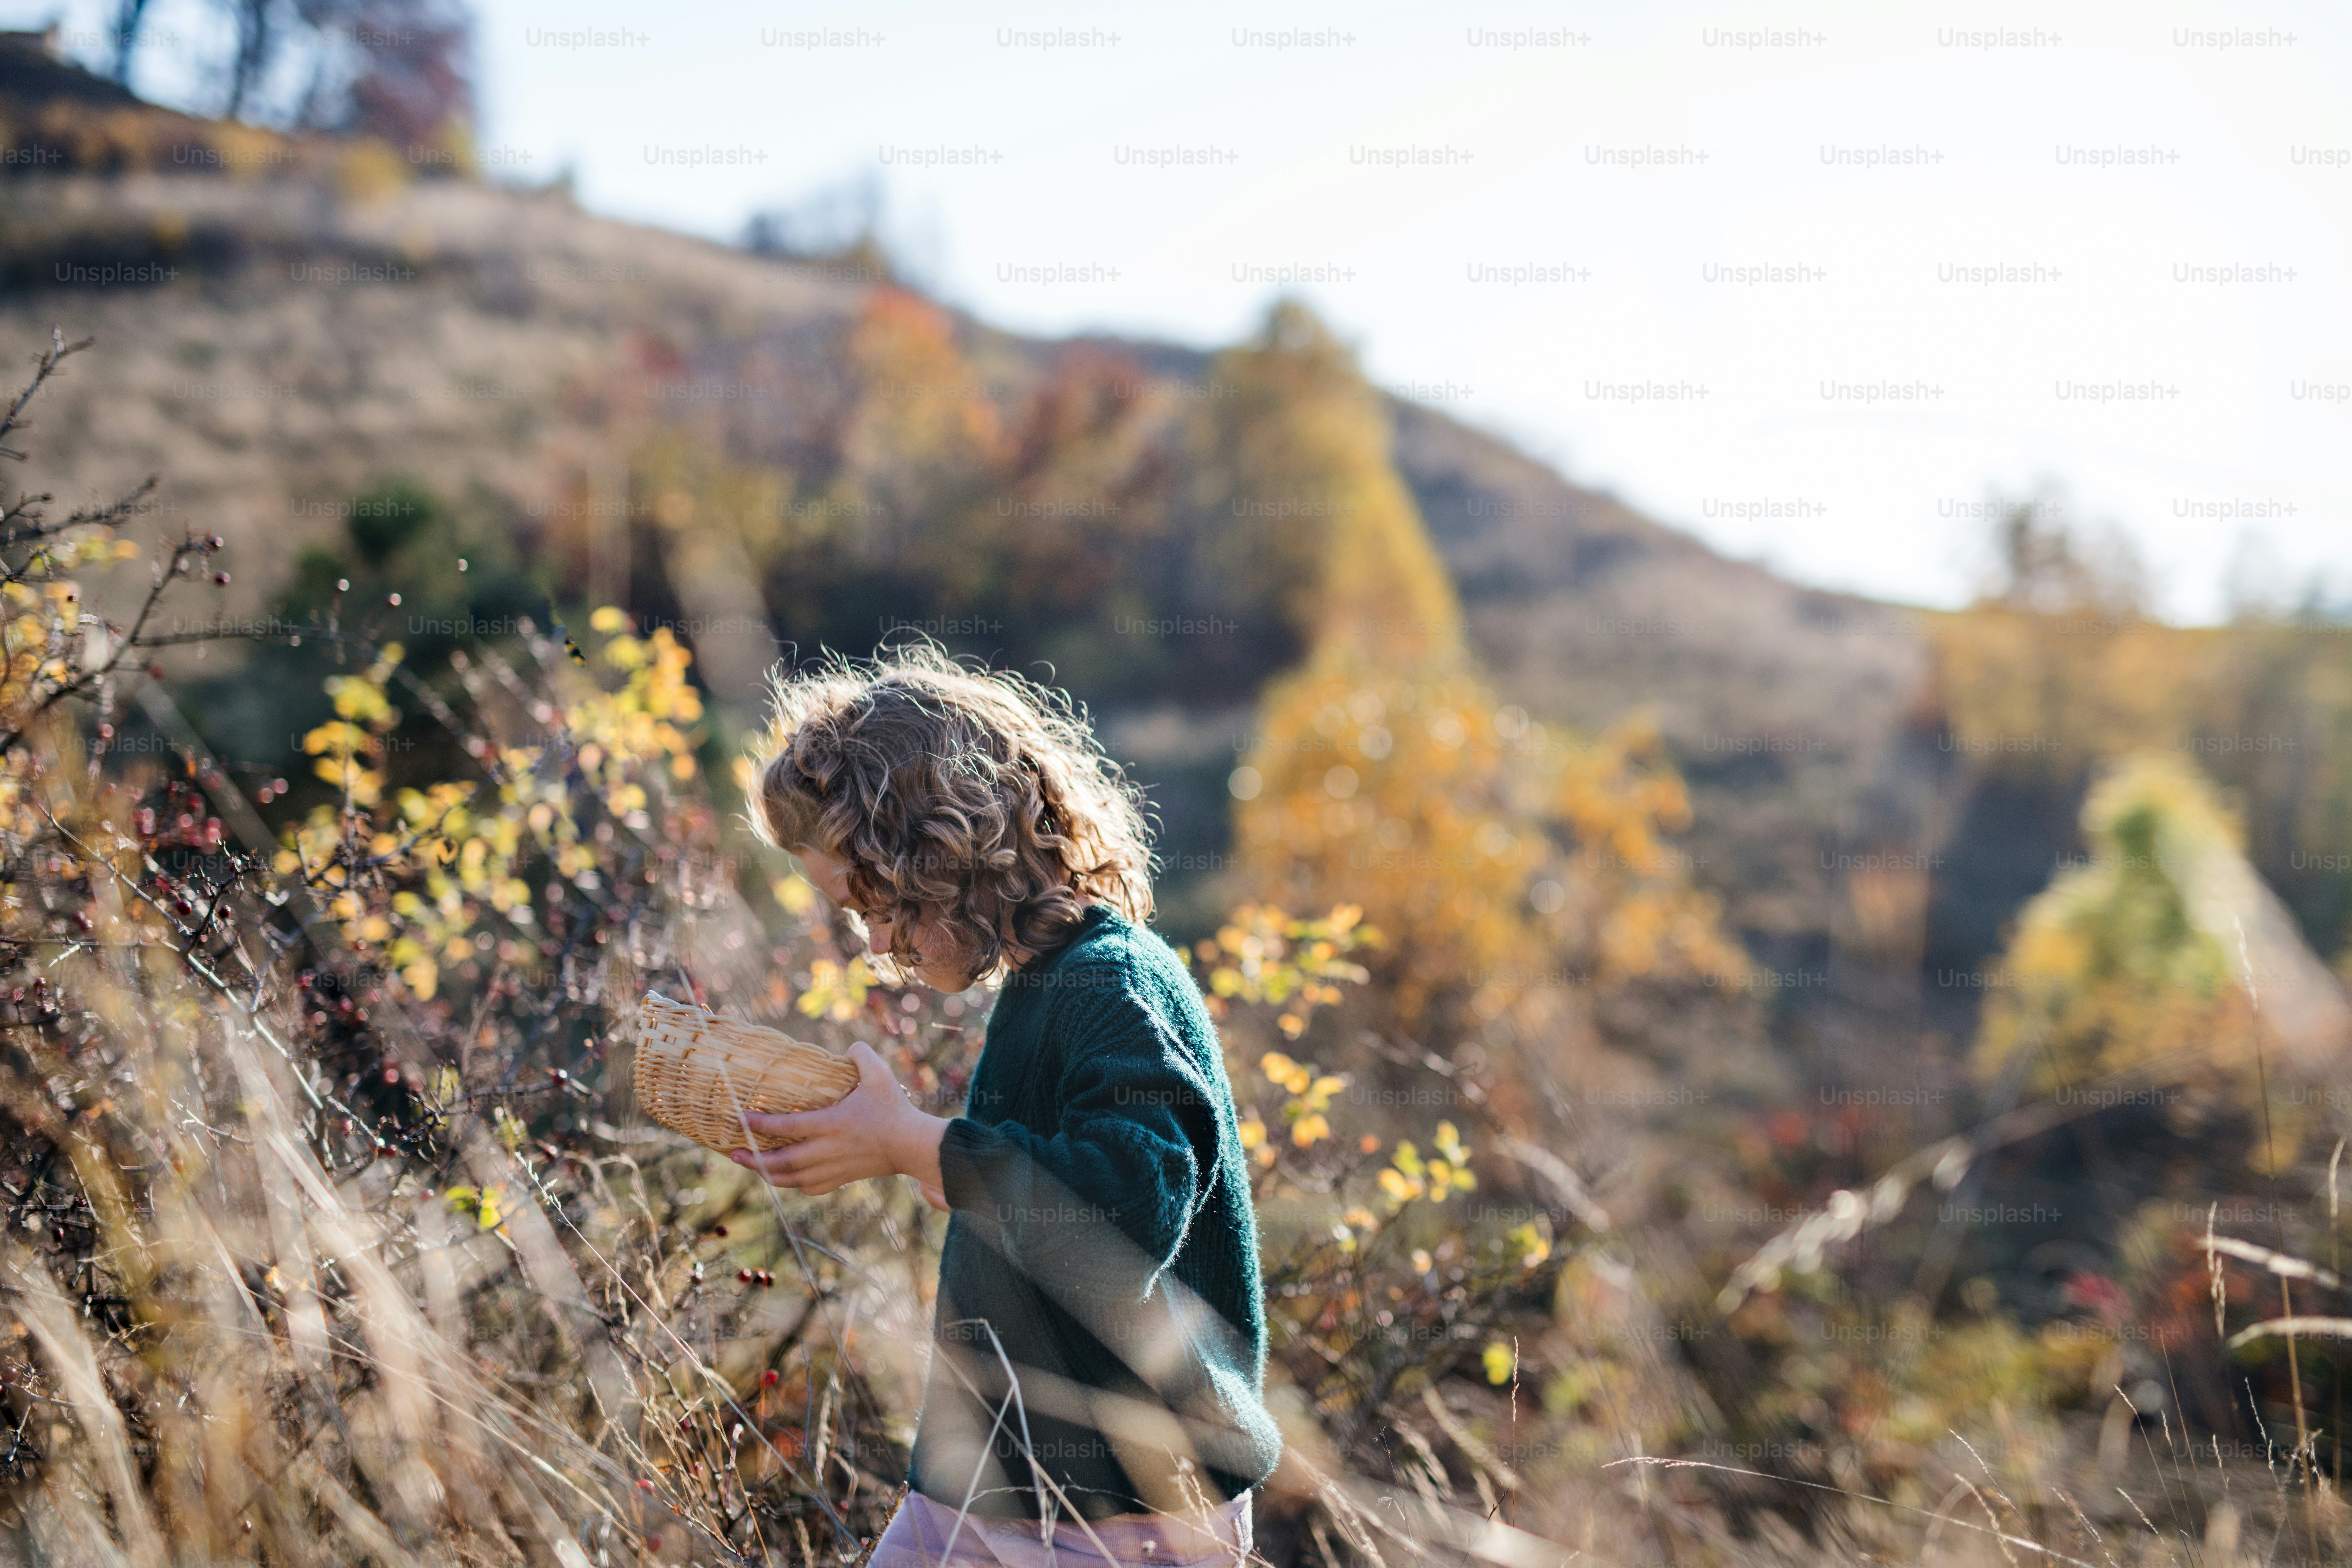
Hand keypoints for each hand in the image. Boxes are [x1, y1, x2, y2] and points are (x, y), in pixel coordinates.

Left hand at [729, 1042, 948, 1203]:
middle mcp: (828, 1150)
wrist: (913, 1146)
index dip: (761, 1125)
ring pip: (792, 1179)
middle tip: (733, 1153)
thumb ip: (862, 1055)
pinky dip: (794, 1184)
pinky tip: (786, 1178)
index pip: (787, 1127)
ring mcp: (833, 1168)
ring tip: (751, 1166)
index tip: (742, 1119)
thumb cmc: (895, 1110)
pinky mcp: (842, 1179)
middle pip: (782, 1161)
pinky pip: (810, 1187)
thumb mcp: (880, 1075)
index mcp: (833, 1124)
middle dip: (753, 1159)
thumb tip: (848, 1047)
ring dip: (767, 1174)